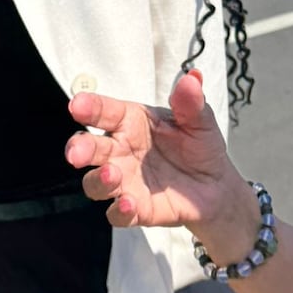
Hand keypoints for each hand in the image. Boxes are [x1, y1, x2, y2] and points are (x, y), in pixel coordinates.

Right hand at [67, 71, 238, 230]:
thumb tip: (191, 78)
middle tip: (76, 153)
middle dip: (79, 148)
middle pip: (88, 148)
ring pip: (95, 183)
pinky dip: (119, 210)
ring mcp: (125, 181)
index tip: (77, 105)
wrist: (216, 185)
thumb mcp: (200, 120)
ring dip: (98, 180)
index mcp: (131, 122)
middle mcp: (121, 151)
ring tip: (112, 175)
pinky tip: (129, 203)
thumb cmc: (199, 145)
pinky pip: (117, 214)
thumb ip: (191, 103)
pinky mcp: (135, 209)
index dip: (89, 107)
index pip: (104, 112)